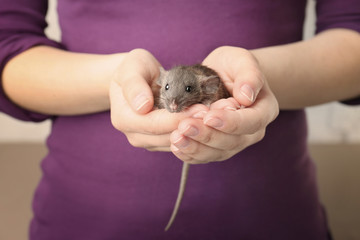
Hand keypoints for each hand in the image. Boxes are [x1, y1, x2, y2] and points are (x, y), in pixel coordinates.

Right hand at [109, 49, 207, 150]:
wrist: (136, 79)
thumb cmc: (134, 69)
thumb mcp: (132, 68)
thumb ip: (134, 85)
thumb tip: (143, 106)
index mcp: (124, 119)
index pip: (155, 124)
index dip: (179, 118)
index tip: (201, 109)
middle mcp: (135, 135)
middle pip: (167, 136)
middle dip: (192, 125)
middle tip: (216, 113)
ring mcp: (147, 141)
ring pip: (176, 142)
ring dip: (197, 131)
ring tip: (216, 116)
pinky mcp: (160, 143)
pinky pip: (180, 141)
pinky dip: (194, 132)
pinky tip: (208, 120)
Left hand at [169, 46, 278, 162]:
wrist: (219, 77)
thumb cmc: (232, 67)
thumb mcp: (241, 60)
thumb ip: (249, 74)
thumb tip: (246, 96)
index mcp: (264, 110)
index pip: (251, 122)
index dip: (231, 122)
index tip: (210, 116)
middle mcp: (251, 131)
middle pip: (232, 141)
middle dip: (207, 135)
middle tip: (185, 126)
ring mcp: (233, 142)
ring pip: (216, 153)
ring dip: (195, 147)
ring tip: (176, 137)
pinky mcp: (215, 148)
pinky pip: (203, 156)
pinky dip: (189, 153)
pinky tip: (176, 146)